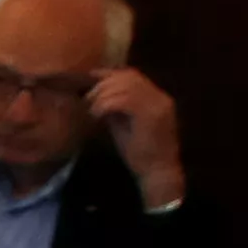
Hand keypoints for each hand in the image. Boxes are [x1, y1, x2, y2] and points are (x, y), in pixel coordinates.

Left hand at [87, 65, 182, 205]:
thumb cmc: (139, 152)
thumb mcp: (123, 123)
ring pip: (125, 85)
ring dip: (102, 95)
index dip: (108, 76)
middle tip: (87, 101)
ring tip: (91, 110)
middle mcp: (161, 97)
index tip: (88, 84)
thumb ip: (114, 105)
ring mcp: (159, 105)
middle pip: (128, 76)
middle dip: (102, 85)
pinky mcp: (153, 115)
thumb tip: (93, 92)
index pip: (131, 75)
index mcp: (156, 97)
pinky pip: (124, 100)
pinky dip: (106, 105)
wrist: (157, 172)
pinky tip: (97, 116)